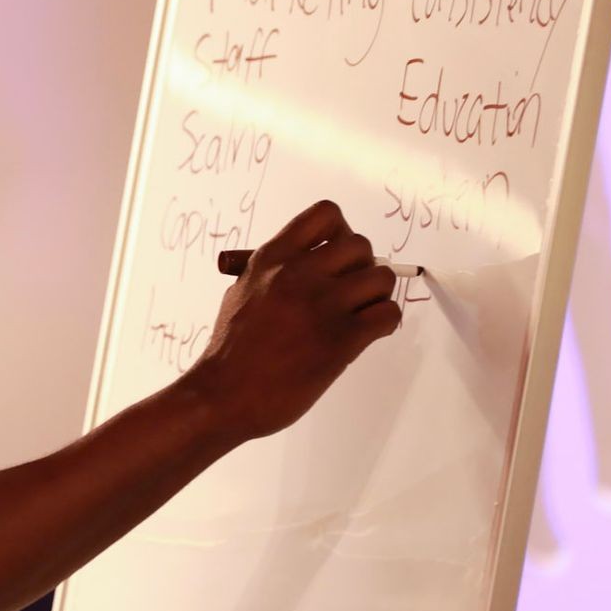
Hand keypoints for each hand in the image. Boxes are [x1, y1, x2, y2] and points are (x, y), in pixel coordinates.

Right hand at [184, 200, 398, 440]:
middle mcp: (298, 274)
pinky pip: (388, 315)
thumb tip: (312, 262)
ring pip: (381, 278)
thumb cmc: (230, 350)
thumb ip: (274, 273)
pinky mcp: (341, 340)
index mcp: (271, 258)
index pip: (326, 215)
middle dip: (361, 267)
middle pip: (360, 245)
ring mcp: (321, 305)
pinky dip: (384, 323)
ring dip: (376, 295)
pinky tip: (365, 334)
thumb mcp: (242, 292)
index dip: (340, 232)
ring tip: (360, 313)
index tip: (335, 255)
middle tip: (350, 291)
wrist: (223, 394)